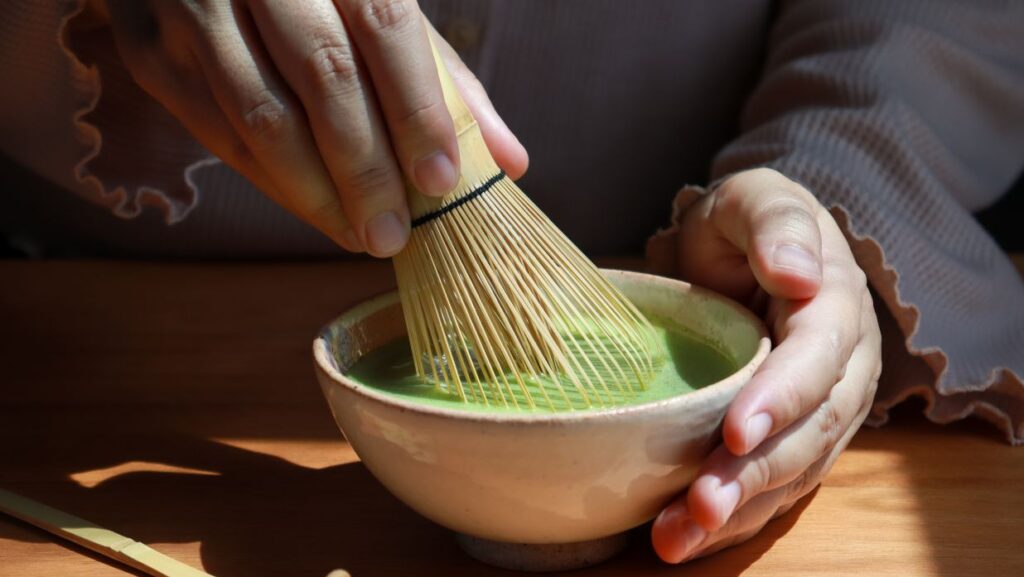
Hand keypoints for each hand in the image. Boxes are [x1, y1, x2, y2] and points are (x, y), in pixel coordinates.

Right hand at [94, 0, 527, 255]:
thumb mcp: (379, 10)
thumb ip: (444, 79)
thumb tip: (510, 160)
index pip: (387, 27)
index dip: (417, 108)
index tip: (443, 181)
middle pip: (323, 76)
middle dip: (365, 168)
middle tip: (394, 235)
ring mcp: (194, 2)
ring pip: (261, 114)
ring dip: (315, 192)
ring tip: (359, 236)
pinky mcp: (150, 47)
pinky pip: (215, 133)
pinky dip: (270, 183)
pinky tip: (312, 211)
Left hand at [651, 168, 881, 562]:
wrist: (745, 252)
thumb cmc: (746, 222)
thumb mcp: (755, 199)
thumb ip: (775, 224)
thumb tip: (799, 274)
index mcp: (836, 309)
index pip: (818, 360)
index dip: (783, 398)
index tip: (738, 431)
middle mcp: (840, 370)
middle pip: (809, 433)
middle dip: (755, 474)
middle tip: (699, 504)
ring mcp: (819, 411)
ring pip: (791, 472)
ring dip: (739, 510)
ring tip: (678, 537)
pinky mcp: (791, 439)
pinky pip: (771, 487)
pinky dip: (733, 517)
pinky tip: (688, 537)